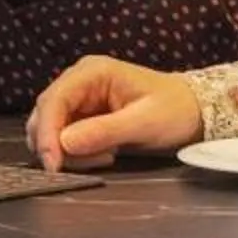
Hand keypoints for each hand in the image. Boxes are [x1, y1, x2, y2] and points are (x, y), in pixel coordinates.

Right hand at [27, 55, 202, 170]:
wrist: (193, 112)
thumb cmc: (175, 110)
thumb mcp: (145, 122)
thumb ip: (104, 131)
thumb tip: (64, 143)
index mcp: (92, 72)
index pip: (54, 100)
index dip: (47, 132)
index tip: (52, 163)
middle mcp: (79, 82)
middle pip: (45, 115)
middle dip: (56, 145)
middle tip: (86, 164)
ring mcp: (80, 100)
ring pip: (51, 130)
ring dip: (68, 152)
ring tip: (106, 157)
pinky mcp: (83, 118)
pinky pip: (64, 140)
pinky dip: (76, 154)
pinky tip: (105, 155)